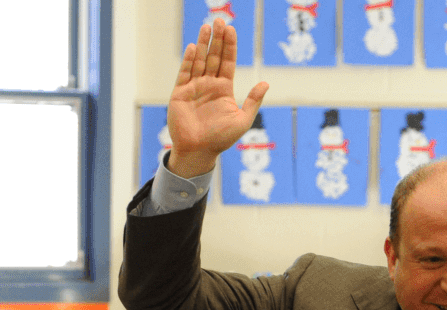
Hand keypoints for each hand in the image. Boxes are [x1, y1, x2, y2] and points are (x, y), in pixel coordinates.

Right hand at [167, 20, 268, 177]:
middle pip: (213, 57)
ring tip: (207, 26)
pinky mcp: (180, 93)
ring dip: (203, 44)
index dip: (229, 46)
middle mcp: (208, 85)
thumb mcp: (242, 120)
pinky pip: (185, 73)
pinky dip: (189, 60)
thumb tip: (266, 83)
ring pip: (199, 61)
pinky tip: (194, 47)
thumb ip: (253, 101)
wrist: (199, 151)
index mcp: (223, 89)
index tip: (232, 30)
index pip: (227, 62)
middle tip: (220, 20)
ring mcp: (194, 87)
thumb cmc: (221, 139)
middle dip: (217, 39)